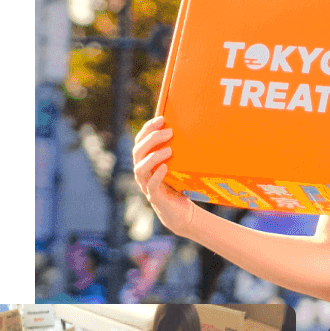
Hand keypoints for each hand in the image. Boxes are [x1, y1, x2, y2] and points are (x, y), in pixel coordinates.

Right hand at [132, 115, 196, 236]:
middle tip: (169, 132)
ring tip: (169, 150)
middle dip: (151, 139)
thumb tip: (192, 127)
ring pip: (140, 168)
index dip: (148, 128)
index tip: (161, 118)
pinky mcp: (155, 197)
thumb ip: (176, 150)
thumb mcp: (177, 165)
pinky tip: (165, 167)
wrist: (181, 212)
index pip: (140, 141)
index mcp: (145, 161)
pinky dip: (157, 175)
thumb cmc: (179, 184)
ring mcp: (146, 185)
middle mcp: (142, 172)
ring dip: (153, 157)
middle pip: (137, 151)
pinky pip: (151, 185)